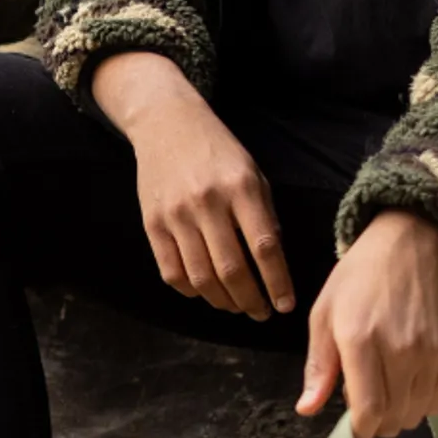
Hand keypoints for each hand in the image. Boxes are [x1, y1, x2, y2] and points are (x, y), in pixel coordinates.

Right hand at [125, 93, 297, 320]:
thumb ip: (263, 217)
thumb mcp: (253, 175)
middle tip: (261, 313)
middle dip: (251, 301)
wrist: (166, 124)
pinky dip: (190, 290)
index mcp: (241, 188)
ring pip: (201, 276)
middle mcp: (207, 202)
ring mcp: (176, 214)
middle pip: (232, 269)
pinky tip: (204, 291)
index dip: (277, 283)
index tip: (286, 305)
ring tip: (236, 307)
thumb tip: (271, 265)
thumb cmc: (218, 151)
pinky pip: (171, 271)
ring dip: (222, 301)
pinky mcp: (152, 223)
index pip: (264, 248)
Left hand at [304, 213, 437, 437]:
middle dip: (376, 423)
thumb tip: (307, 410)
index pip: (368, 408)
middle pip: (394, 416)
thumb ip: (318, 367)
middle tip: (363, 406)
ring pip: (418, 412)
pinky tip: (408, 386)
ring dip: (399, 415)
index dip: (360, 432)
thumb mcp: (323, 315)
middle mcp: (401, 351)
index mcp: (361, 341)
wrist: (412, 245)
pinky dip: (422, 403)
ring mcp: (432, 353)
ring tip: (385, 391)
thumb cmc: (358, 279)